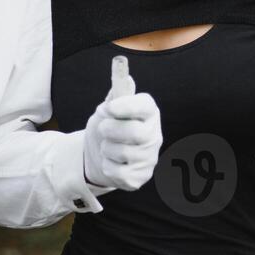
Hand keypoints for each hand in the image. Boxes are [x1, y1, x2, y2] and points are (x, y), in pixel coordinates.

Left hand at [82, 58, 163, 190]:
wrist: (100, 154)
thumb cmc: (109, 126)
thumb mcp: (109, 108)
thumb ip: (117, 94)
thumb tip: (126, 78)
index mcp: (149, 113)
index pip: (145, 106)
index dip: (126, 106)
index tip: (108, 107)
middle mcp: (154, 135)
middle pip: (134, 132)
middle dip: (111, 130)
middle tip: (103, 128)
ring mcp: (149, 157)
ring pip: (123, 152)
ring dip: (106, 148)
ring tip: (108, 146)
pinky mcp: (141, 177)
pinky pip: (118, 171)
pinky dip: (107, 166)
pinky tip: (111, 162)